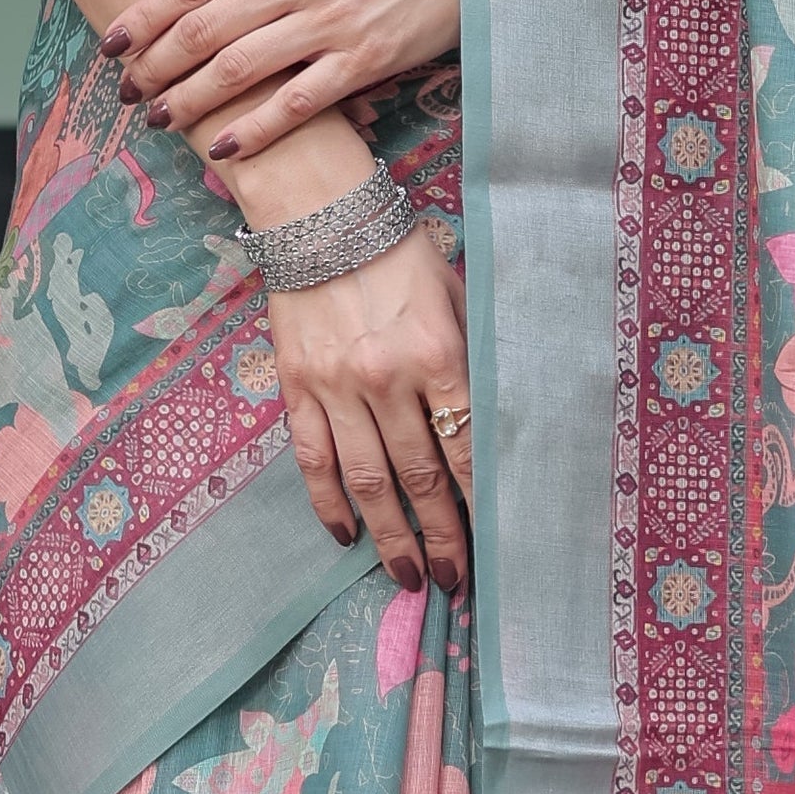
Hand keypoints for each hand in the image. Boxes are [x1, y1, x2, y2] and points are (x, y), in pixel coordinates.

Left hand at [113, 0, 461, 159]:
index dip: (146, 15)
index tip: (113, 39)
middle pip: (205, 30)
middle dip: (155, 65)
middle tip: (125, 90)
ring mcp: (329, 24)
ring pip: (241, 69)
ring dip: (191, 99)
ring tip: (159, 119)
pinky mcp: (363, 61)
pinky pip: (298, 103)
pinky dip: (257, 129)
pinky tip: (224, 146)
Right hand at [264, 221, 471, 592]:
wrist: (318, 213)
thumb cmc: (399, 253)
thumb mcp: (455, 295)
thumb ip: (473, 357)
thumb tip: (497, 423)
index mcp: (437, 353)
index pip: (467, 448)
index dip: (481, 504)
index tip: (493, 543)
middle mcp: (386, 377)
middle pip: (420, 478)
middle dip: (441, 537)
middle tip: (453, 580)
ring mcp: (336, 386)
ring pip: (367, 481)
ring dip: (390, 536)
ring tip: (408, 576)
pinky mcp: (297, 387)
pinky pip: (313, 459)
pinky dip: (329, 503)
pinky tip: (346, 536)